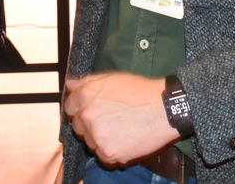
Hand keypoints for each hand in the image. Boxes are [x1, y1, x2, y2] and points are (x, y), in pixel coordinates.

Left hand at [64, 72, 178, 166]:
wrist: (164, 109)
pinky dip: (112, 152)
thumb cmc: (140, 91)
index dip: (81, 109)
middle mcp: (87, 116)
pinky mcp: (109, 154)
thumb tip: (70, 85)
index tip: (93, 110)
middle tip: (111, 120)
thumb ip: (86, 82)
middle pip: (78, 127)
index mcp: (85, 95)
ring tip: (121, 129)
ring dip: (100, 139)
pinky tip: (125, 140)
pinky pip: (103, 157)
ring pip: (90, 143)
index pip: (69, 107)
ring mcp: (97, 136)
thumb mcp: (111, 78)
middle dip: (90, 124)